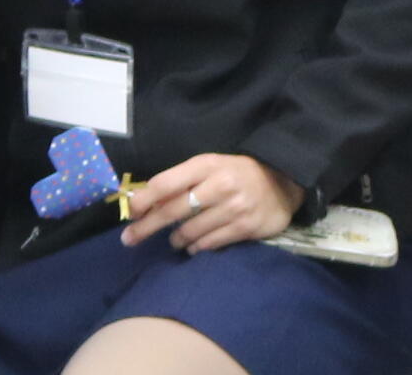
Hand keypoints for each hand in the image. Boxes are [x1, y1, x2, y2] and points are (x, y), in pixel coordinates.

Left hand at [120, 152, 304, 254]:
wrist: (281, 182)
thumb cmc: (236, 174)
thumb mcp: (210, 167)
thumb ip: (182, 181)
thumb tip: (147, 201)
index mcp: (206, 164)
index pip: (166, 183)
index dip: (144, 199)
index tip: (130, 212)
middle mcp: (219, 184)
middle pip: (172, 210)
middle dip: (147, 226)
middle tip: (129, 239)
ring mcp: (233, 207)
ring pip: (190, 231)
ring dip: (176, 239)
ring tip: (174, 241)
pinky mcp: (245, 227)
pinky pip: (210, 243)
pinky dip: (197, 247)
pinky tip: (194, 246)